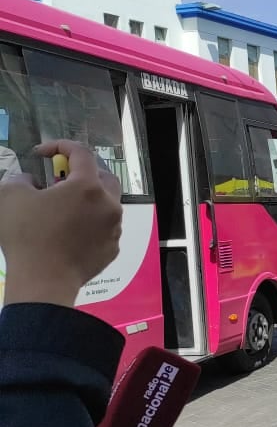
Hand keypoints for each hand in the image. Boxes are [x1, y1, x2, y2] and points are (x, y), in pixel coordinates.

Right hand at [0, 140, 121, 306]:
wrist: (43, 281)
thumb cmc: (27, 236)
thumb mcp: (11, 196)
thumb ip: (21, 178)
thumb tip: (31, 181)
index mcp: (88, 187)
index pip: (81, 153)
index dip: (60, 146)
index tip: (42, 153)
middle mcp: (109, 205)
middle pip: (103, 177)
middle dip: (81, 172)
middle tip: (58, 179)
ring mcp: (115, 228)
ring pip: (106, 204)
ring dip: (87, 199)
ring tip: (62, 207)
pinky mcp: (113, 248)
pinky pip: (104, 227)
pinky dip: (90, 222)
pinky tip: (70, 230)